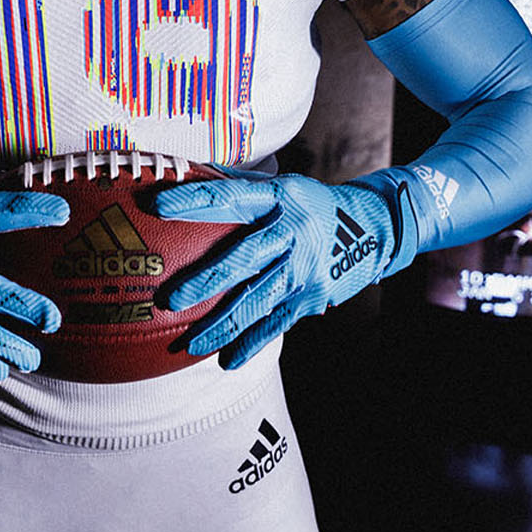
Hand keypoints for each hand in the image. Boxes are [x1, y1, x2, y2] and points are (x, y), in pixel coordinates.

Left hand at [154, 169, 415, 368]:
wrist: (374, 227)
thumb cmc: (310, 203)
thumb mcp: (281, 185)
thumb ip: (237, 184)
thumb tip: (182, 170)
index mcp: (278, 197)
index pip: (229, 197)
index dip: (193, 200)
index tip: (156, 204)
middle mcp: (291, 232)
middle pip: (244, 258)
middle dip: (206, 281)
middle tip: (170, 298)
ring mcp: (304, 268)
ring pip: (258, 300)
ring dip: (223, 325)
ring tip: (190, 344)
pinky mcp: (313, 296)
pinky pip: (277, 323)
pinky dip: (252, 343)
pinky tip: (226, 360)